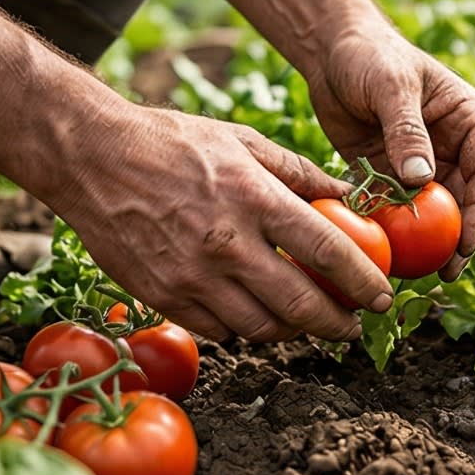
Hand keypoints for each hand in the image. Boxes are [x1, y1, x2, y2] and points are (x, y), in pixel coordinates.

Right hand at [55, 106, 394, 341]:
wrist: (92, 157)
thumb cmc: (174, 142)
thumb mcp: (243, 141)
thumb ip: (299, 171)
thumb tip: (346, 194)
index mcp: (255, 200)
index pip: (328, 252)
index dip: (364, 282)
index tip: (382, 296)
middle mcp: (227, 244)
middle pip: (301, 306)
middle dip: (338, 324)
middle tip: (354, 326)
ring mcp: (192, 276)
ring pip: (261, 329)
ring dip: (294, 332)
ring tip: (308, 323)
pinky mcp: (162, 296)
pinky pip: (219, 331)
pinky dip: (245, 329)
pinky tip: (256, 315)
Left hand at [307, 26, 474, 279]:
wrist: (329, 49)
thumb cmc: (369, 53)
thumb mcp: (391, 86)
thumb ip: (407, 131)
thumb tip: (422, 179)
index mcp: (466, 120)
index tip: (466, 243)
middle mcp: (449, 145)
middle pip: (463, 200)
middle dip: (457, 238)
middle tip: (443, 272)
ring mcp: (418, 162)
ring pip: (430, 210)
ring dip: (424, 240)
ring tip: (414, 271)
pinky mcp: (387, 172)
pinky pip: (394, 206)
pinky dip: (391, 228)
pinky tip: (382, 251)